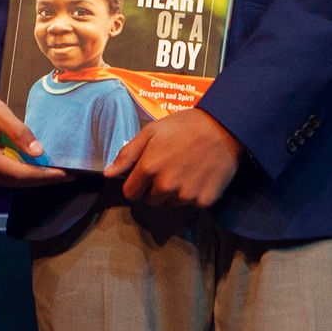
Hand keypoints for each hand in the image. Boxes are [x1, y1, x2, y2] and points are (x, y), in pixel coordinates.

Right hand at [0, 87, 65, 187]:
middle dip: (42, 177)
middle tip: (67, 175)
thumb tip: (39, 153)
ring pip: (11, 181)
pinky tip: (34, 166)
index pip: (21, 173)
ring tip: (54, 170)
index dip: (45, 175)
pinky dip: (19, 172)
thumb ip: (20, 133)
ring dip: (31, 176)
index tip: (67, 175)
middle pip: (17, 181)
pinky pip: (2, 176)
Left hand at [107, 109, 241, 208]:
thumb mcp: (151, 131)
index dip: (135, 184)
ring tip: (185, 170)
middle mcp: (166, 186)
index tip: (144, 176)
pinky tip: (199, 176)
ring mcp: (186, 195)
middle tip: (169, 168)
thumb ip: (127, 154)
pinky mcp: (205, 201)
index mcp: (149, 168)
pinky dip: (194, 194)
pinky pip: (192, 204)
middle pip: (151, 200)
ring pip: (172, 203)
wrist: (223, 127)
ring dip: (174, 192)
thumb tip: (108, 173)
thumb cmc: (184, 126)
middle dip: (155, 188)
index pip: (130, 193)